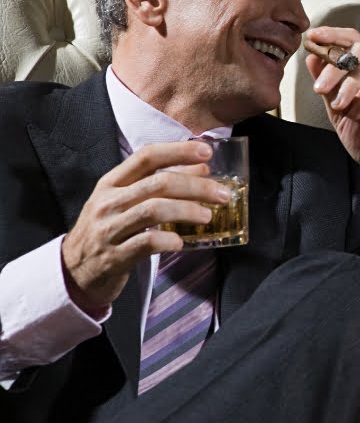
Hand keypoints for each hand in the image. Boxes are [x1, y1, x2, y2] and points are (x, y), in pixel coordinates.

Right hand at [61, 141, 230, 309]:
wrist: (73, 271)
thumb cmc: (108, 231)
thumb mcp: (125, 202)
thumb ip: (158, 185)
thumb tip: (202, 170)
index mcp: (111, 183)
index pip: (146, 157)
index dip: (178, 151)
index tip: (206, 152)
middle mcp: (108, 202)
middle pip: (157, 184)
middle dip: (196, 186)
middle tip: (222, 194)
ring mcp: (109, 229)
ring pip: (153, 210)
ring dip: (187, 210)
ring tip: (207, 216)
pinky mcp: (114, 257)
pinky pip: (146, 243)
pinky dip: (169, 240)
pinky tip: (182, 242)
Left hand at [304, 26, 359, 230]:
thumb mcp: (340, 114)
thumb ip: (329, 87)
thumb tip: (313, 57)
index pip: (356, 41)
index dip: (334, 35)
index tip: (312, 36)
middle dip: (337, 65)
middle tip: (320, 88)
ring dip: (351, 83)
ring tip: (338, 105)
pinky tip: (356, 113)